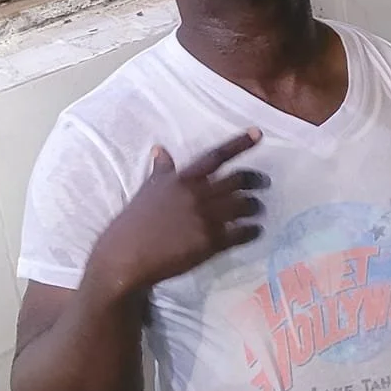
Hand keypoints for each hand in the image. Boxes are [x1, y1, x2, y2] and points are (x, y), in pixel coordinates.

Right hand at [89, 131, 267, 294]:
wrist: (126, 256)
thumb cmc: (134, 222)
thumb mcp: (148, 190)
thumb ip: (161, 170)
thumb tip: (160, 149)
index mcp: (183, 179)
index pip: (216, 156)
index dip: (239, 144)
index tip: (258, 134)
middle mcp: (197, 194)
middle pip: (239, 180)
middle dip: (256, 180)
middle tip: (263, 183)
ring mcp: (206, 218)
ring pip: (245, 205)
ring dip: (256, 207)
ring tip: (258, 209)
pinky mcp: (211, 242)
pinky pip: (242, 233)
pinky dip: (252, 231)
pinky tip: (255, 231)